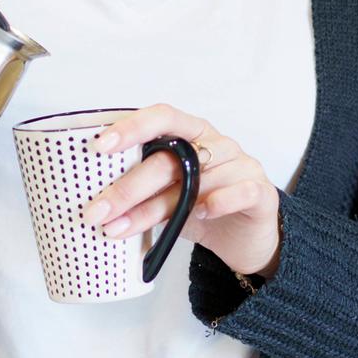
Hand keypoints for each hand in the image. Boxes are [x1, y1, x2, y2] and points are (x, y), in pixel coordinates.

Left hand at [80, 104, 281, 278]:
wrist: (245, 239)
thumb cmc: (201, 210)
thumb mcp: (169, 197)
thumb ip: (143, 190)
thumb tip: (95, 201)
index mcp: (193, 133)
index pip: (162, 117)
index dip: (131, 127)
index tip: (99, 147)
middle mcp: (218, 143)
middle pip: (170, 157)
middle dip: (127, 187)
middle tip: (97, 211)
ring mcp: (242, 165)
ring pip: (196, 182)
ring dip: (152, 210)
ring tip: (120, 229)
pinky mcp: (261, 192)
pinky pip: (239, 192)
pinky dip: (217, 202)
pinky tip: (198, 215)